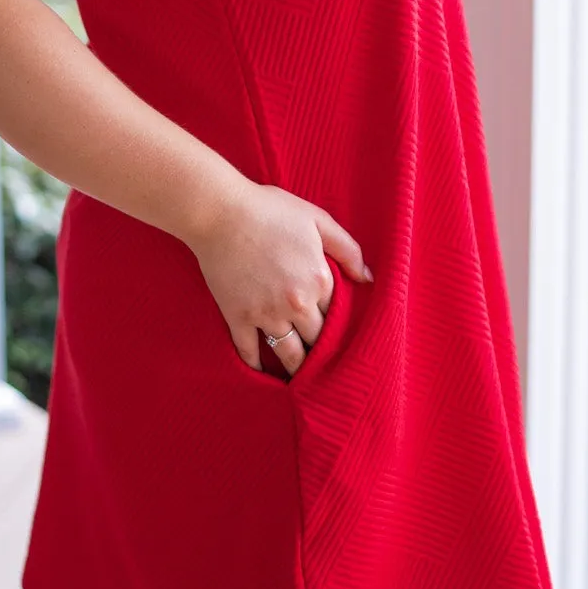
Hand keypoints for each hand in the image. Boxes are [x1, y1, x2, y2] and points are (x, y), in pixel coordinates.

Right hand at [184, 182, 373, 376]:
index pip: (338, 315)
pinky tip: (263, 373)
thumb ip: (348, 249)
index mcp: (319, 280)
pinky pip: (249, 351)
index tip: (339, 334)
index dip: (339, 324)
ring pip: (289, 353)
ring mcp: (265, 314)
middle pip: (317, 340)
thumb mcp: (318, 220)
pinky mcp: (237, 317)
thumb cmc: (270, 210)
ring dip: (298, 368)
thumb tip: (368, 279)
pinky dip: (257, 366)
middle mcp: (296, 304)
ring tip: (302, 378)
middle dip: (322, 351)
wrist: (219, 212)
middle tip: (326, 363)